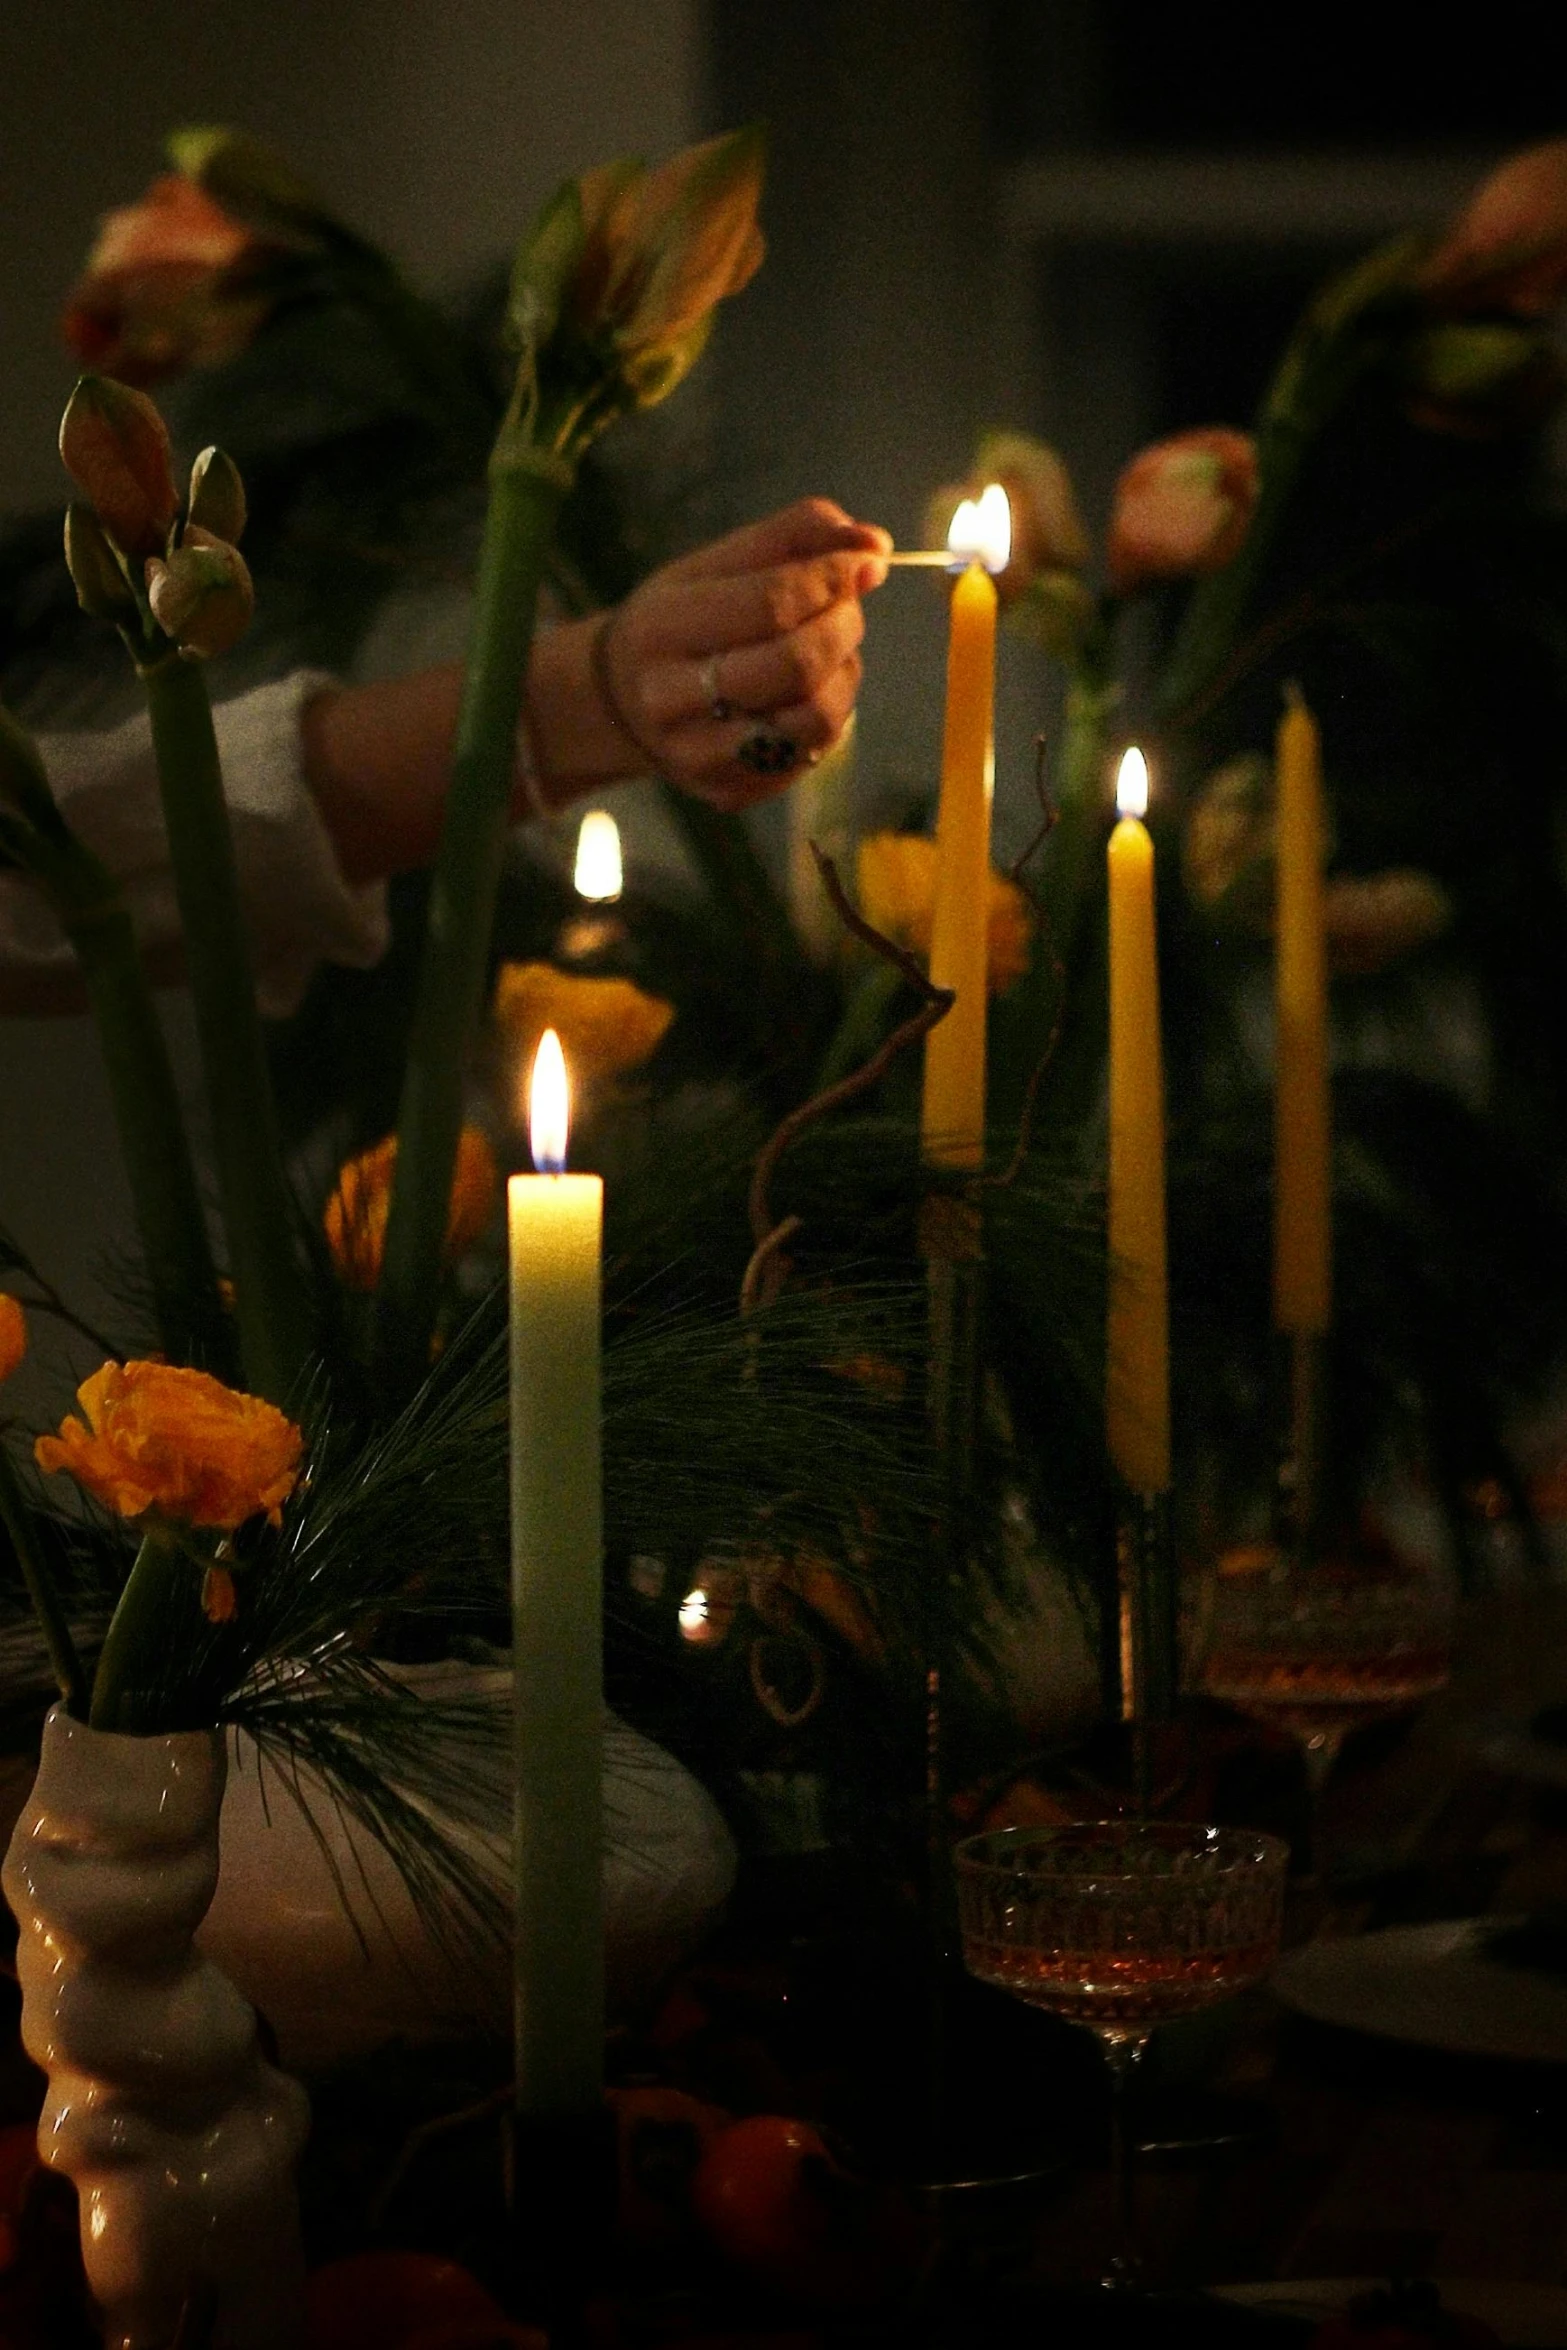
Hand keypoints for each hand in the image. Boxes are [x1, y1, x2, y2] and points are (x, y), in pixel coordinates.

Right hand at [593, 498, 889, 810]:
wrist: (620, 703)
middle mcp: (670, 701)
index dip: (831, 579)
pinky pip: (811, 754)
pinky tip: (807, 693)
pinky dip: (830, 714)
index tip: (863, 562)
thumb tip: (874, 545)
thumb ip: (795, 536)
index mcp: (661, 630)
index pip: (771, 603)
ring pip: (814, 720)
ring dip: (844, 675)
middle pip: (797, 665)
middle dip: (843, 626)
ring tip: (829, 652)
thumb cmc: (680, 621)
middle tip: (846, 608)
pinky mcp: (728, 791)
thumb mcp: (717, 563)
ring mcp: (698, 756)